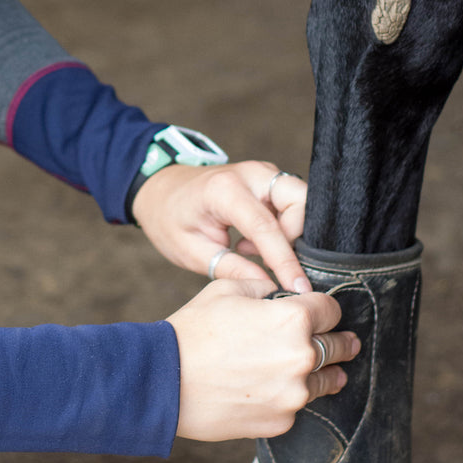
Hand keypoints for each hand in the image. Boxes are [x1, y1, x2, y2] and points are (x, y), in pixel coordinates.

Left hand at [130, 160, 311, 292]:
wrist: (162, 192)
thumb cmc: (171, 220)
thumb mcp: (192, 252)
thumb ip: (231, 269)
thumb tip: (270, 287)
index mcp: (224, 190)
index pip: (266, 227)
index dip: (285, 260)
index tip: (298, 288)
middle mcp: (251, 174)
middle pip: (299, 201)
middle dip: (296, 236)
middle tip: (268, 261)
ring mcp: (263, 174)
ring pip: (301, 202)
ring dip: (288, 233)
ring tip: (249, 251)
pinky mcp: (270, 181)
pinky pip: (292, 204)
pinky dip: (284, 228)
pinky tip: (252, 242)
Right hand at [166, 279, 359, 441]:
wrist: (162, 382)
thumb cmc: (190, 333)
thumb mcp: (223, 291)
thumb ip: (261, 287)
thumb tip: (278, 292)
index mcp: (293, 319)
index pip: (332, 310)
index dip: (325, 308)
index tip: (322, 314)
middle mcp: (302, 357)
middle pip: (341, 347)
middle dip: (340, 342)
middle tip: (345, 343)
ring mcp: (294, 394)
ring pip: (328, 381)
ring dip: (324, 374)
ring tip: (325, 374)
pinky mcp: (281, 422)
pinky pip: (296, 406)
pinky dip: (288, 398)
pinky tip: (270, 392)